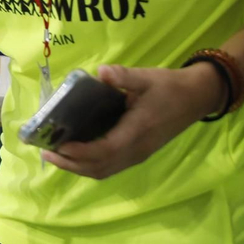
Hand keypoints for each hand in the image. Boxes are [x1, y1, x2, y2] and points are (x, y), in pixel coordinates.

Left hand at [42, 63, 223, 179]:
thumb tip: (102, 72)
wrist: (198, 97)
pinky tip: (76, 154)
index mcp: (137, 131)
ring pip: (104, 171)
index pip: (104, 150)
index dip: (80, 152)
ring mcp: (139, 155)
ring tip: (55, 155)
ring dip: (78, 167)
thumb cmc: (170, 87)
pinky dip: (90, 165)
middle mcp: (137, 149)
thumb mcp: (147, 77)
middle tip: (46, 151)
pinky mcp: (139, 154)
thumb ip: (124, 76)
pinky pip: (111, 167)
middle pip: (99, 168)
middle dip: (71, 164)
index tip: (58, 145)